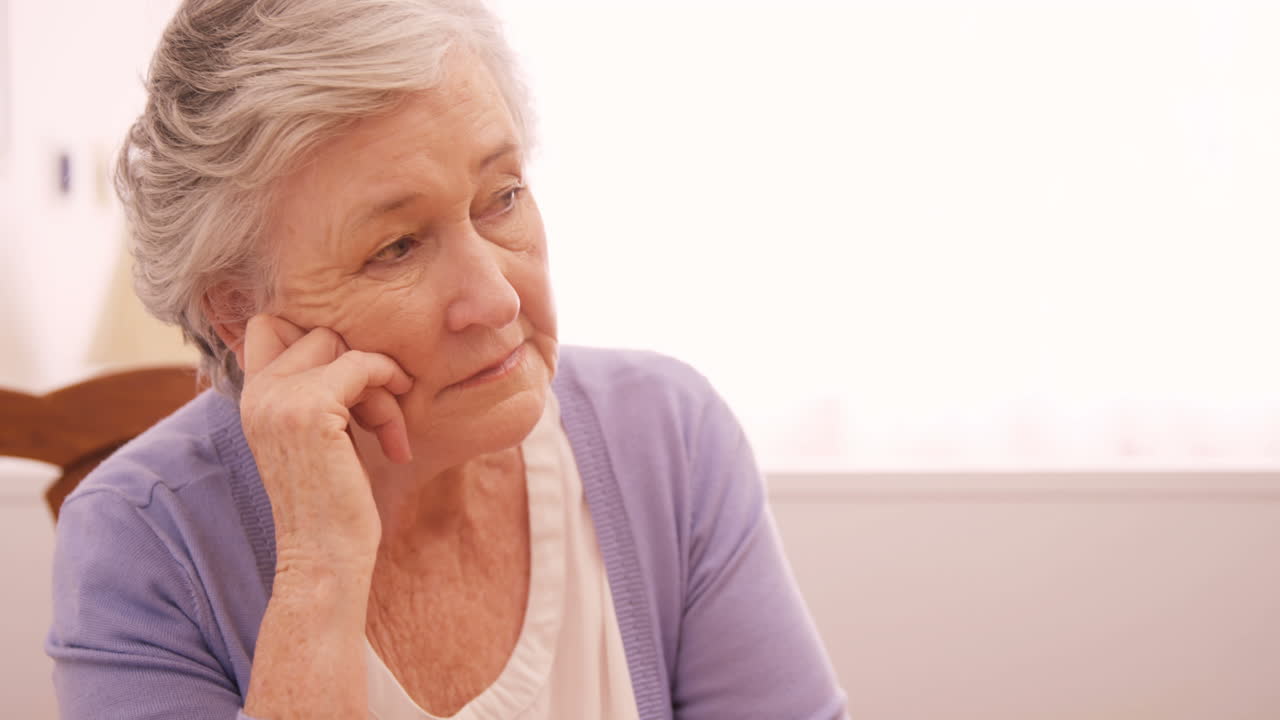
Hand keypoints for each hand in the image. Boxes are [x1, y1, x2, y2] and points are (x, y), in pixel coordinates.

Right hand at [237, 314, 413, 573]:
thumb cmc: (332, 504)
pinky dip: (389, 390)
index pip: (269, 325)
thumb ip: (316, 393)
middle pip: (318, 332)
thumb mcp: (318, 438)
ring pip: (344, 347)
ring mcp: (279, 398)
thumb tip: (351, 345)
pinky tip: (396, 441)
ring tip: (390, 434)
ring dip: (380, 386)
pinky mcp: (310, 407)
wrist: (323, 558)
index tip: (353, 384)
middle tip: (377, 417)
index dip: (317, 340)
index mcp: (252, 399)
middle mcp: (257, 393)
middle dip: (360, 367)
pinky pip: (363, 365)